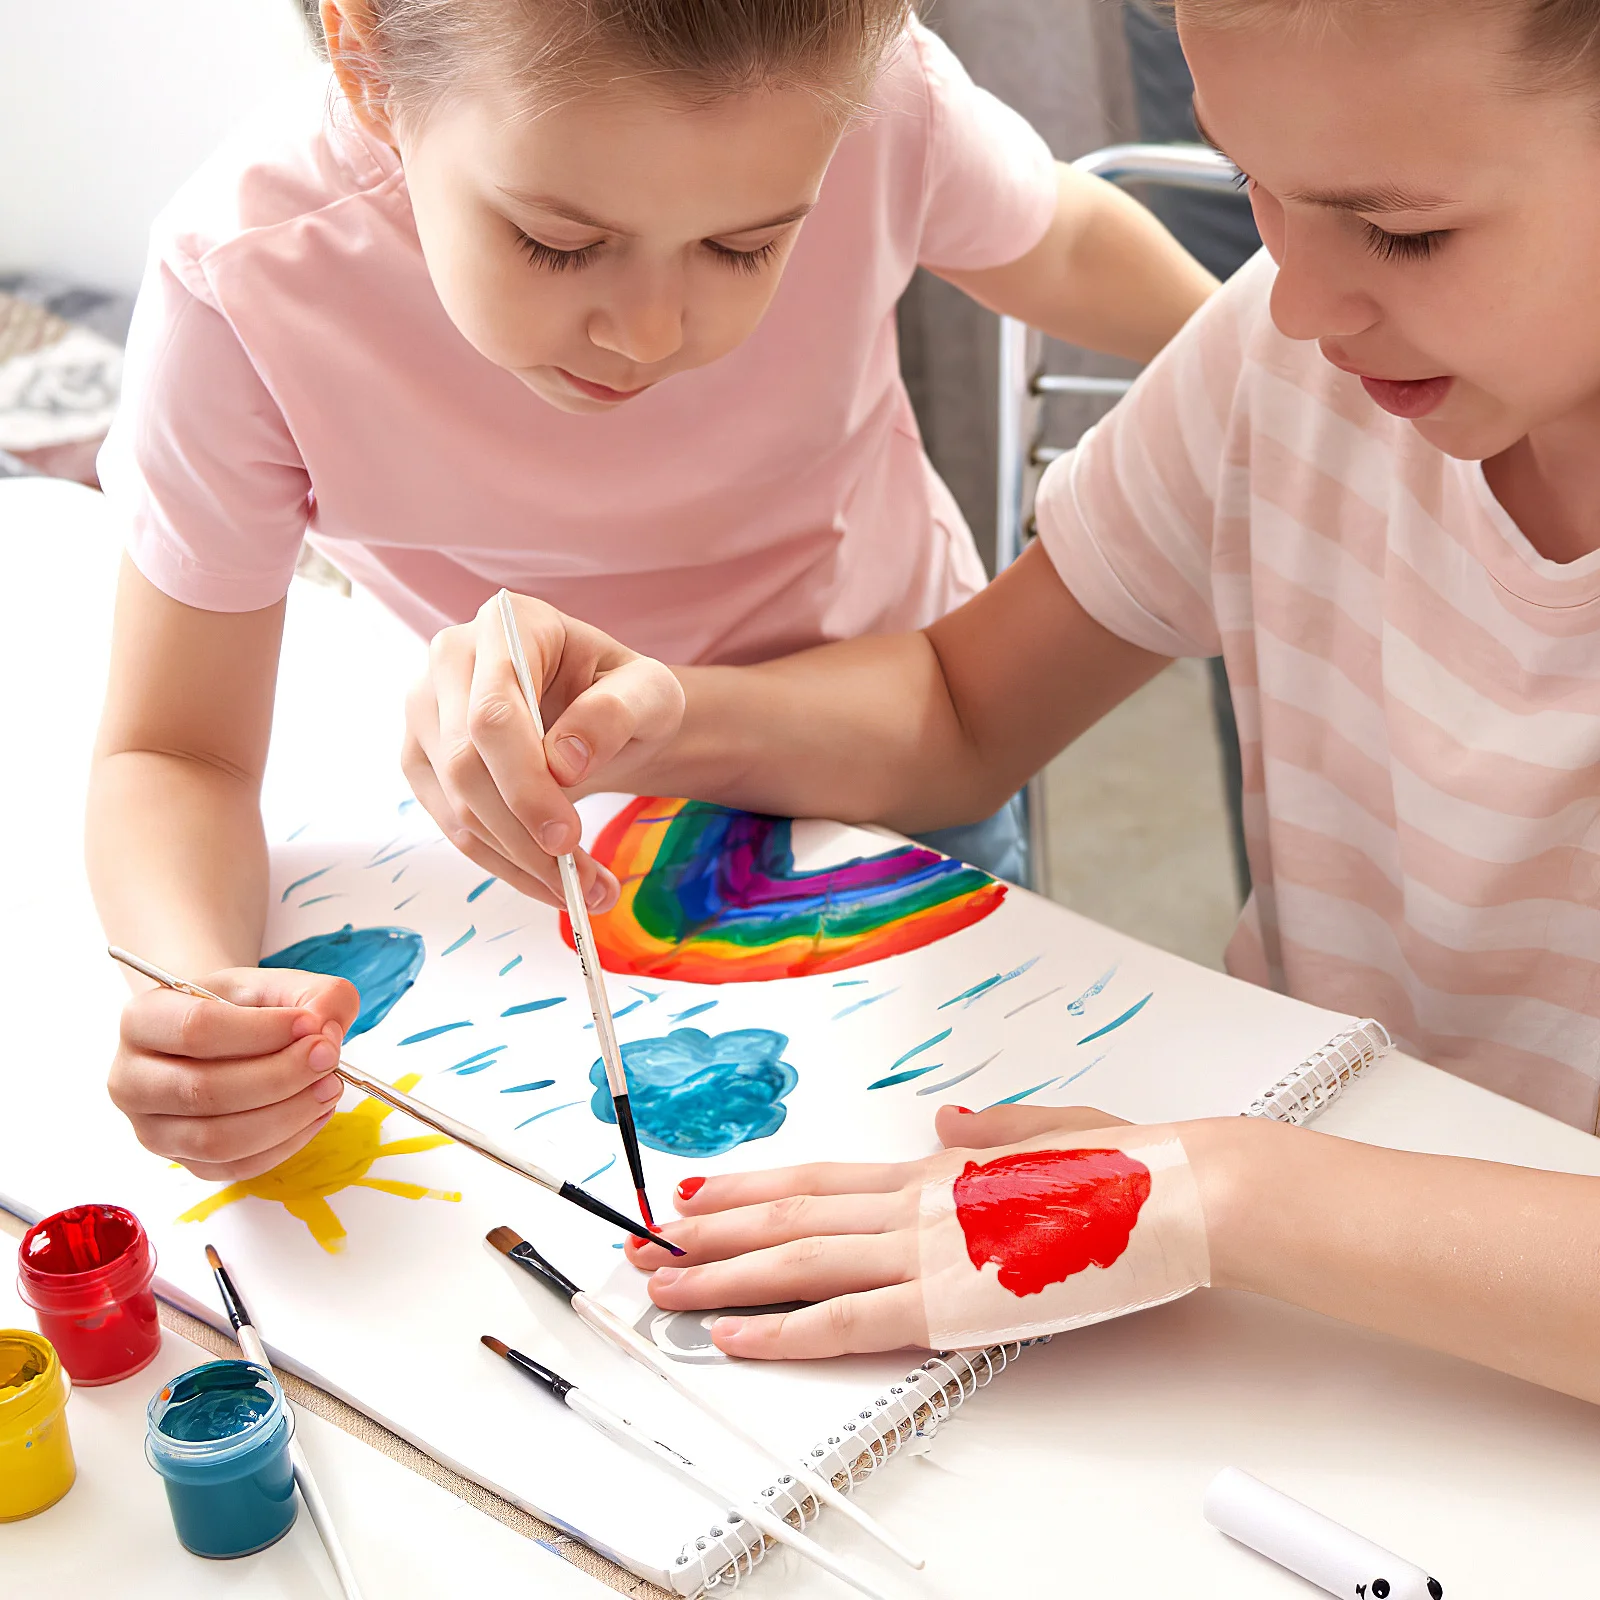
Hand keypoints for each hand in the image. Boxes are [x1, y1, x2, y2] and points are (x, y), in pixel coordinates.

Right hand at [108, 968, 359, 1181]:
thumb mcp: (278, 984)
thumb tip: (326, 1031)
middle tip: (329, 1058)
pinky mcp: (184, 1162)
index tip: (311, 1025)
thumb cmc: (244, 1009)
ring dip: (286, 1116)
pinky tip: (314, 1113)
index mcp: (143, 1020)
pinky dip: (285, 1143)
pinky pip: (236, 1167)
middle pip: (204, 1091)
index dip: (261, 1031)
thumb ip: (314, 994)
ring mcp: (152, 1129)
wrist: (222, 1036)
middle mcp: (132, 1079)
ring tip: (328, 1087)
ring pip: (218, 1140)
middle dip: (280, 1077)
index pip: (196, 1030)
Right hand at [402, 592, 685, 909]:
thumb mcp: (651, 693)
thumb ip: (615, 713)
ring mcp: (425, 710)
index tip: (566, 837)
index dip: (524, 782)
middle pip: (464, 763)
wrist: (601, 714)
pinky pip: (452, 824)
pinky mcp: (421, 758)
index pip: (494, 712)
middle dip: (522, 834)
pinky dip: (503, 864)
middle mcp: (450, 658)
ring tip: (583, 892)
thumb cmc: (625, 694)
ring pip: (454, 803)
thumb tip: (563, 762)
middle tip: (583, 881)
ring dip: (517, 861)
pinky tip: (549, 883)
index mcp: (507, 625)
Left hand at [626, 1103, 1136, 1359]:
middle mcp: (915, 1202)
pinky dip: (784, 1331)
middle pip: (787, 1216)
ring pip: (796, 1262)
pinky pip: (846, 1321)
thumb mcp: (1048, 1127)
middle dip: (709, 1233)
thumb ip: (987, 1130)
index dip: (750, 1186)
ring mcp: (926, 1250)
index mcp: (936, 1168)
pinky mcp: (950, 1304)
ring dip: (721, 1276)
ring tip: (662, 1284)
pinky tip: (737, 1337)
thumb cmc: (1126, 1165)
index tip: (699, 1194)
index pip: (818, 1178)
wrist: (1177, 1190)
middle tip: (646, 1242)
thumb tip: (943, 1120)